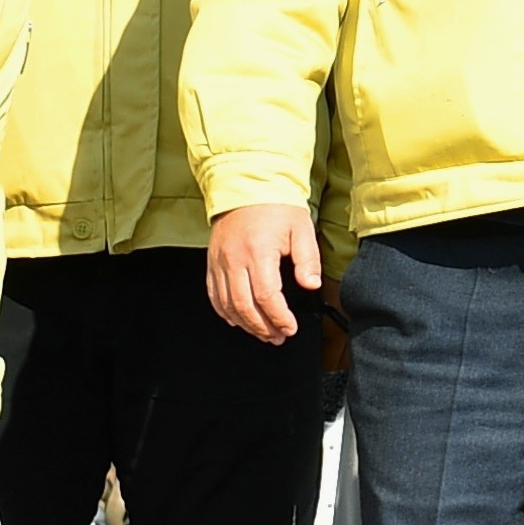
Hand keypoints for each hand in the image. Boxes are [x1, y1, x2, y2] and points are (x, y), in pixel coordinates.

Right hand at [206, 203, 324, 343]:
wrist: (246, 187)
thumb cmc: (276, 207)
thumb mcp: (301, 229)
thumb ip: (307, 259)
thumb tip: (311, 285)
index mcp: (258, 252)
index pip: (266, 296)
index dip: (278, 317)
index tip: (290, 328)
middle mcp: (234, 259)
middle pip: (244, 306)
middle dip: (262, 327)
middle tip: (278, 337)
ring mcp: (219, 262)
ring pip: (226, 304)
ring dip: (245, 324)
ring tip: (263, 333)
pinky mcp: (212, 262)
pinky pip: (214, 295)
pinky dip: (225, 312)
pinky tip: (238, 320)